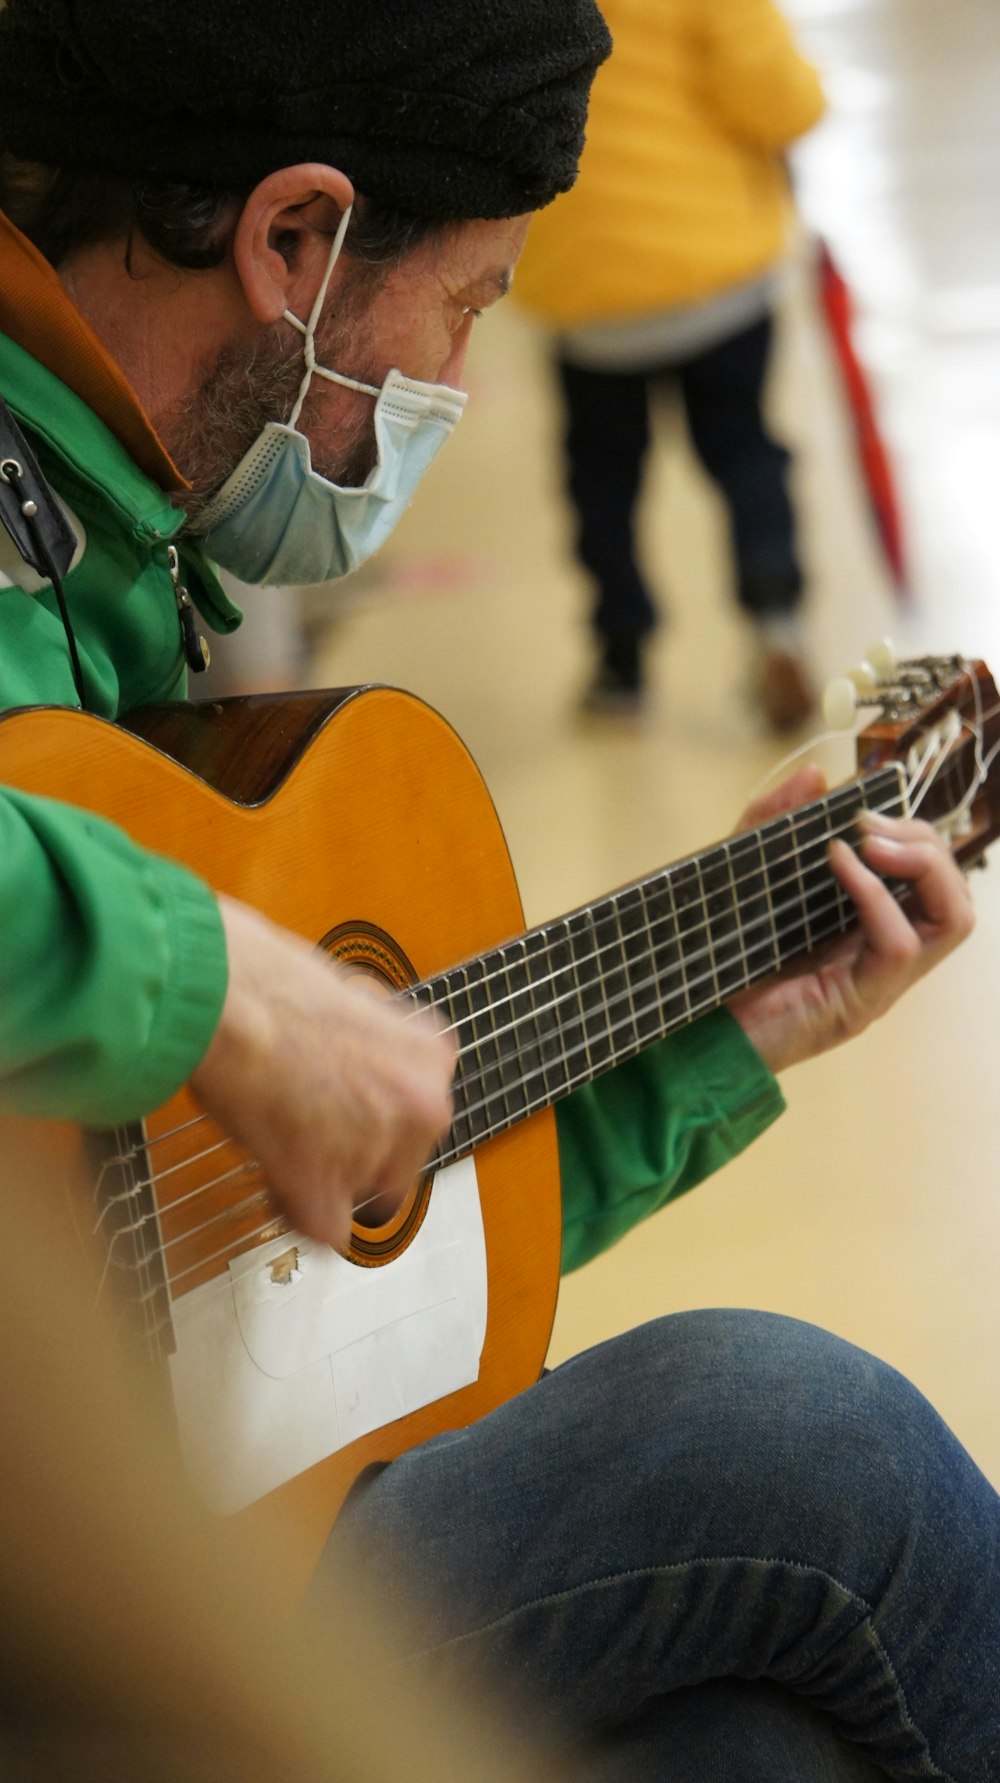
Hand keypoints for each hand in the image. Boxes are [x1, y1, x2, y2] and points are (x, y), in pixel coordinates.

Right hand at [190, 896, 455, 1248]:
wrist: (223, 995)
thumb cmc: (268, 983)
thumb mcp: (354, 1001)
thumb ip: (375, 1047)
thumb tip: (358, 1072)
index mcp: (431, 1056)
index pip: (418, 1113)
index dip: (375, 1118)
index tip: (346, 1118)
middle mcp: (421, 1106)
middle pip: (398, 1162)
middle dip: (356, 1155)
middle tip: (310, 1135)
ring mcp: (377, 1151)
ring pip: (359, 1195)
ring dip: (323, 1180)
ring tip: (280, 1144)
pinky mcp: (325, 1189)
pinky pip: (325, 1231)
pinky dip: (297, 1213)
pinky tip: (275, 1183)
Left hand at [726, 765, 974, 1073]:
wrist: (688, 1036)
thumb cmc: (715, 963)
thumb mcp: (744, 876)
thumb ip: (773, 826)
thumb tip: (816, 775)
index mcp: (868, 930)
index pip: (934, 879)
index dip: (916, 834)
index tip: (864, 806)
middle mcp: (885, 957)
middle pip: (956, 894)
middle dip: (926, 843)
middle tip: (870, 824)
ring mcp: (878, 984)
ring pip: (953, 919)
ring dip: (921, 865)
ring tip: (868, 839)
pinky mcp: (857, 1005)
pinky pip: (898, 945)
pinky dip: (875, 895)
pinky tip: (839, 863)